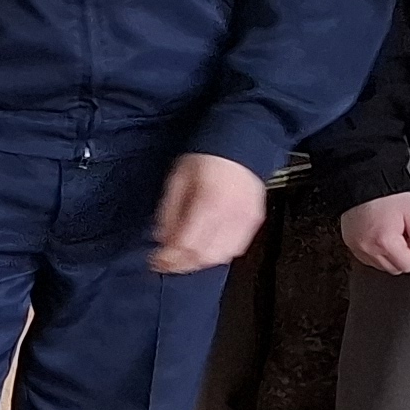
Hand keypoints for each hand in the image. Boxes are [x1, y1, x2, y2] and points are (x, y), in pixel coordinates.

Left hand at [149, 153, 267, 274]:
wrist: (238, 145)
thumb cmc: (206, 159)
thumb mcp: (177, 180)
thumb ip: (168, 212)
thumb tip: (161, 239)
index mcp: (209, 202)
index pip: (187, 244)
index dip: (169, 258)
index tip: (156, 261)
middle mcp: (231, 215)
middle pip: (204, 256)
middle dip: (183, 264)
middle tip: (168, 262)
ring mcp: (246, 220)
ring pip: (221, 256)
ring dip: (200, 262)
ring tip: (185, 257)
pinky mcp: (254, 221)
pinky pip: (236, 248)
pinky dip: (219, 254)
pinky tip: (206, 249)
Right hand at [339, 191, 409, 274]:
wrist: (363, 183)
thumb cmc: (386, 195)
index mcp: (386, 241)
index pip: (408, 266)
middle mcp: (369, 248)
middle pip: (394, 269)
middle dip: (402, 256)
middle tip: (403, 236)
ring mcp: (357, 248)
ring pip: (381, 266)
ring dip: (389, 256)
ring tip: (390, 234)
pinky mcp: (350, 245)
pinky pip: (367, 259)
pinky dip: (375, 252)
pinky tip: (378, 236)